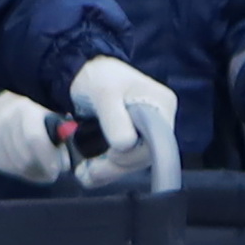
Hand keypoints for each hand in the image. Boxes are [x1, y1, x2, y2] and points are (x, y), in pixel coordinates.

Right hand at [0, 90, 70, 188]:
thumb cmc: (35, 118)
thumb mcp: (50, 119)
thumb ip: (61, 138)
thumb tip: (66, 164)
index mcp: (25, 110)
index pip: (34, 138)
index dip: (47, 157)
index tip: (57, 169)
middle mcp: (5, 121)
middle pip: (25, 157)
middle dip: (43, 168)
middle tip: (53, 172)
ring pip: (17, 166)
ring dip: (34, 172)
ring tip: (44, 169)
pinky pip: (7, 168)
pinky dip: (21, 172)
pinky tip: (30, 167)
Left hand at [65, 52, 182, 193]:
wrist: (83, 70)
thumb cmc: (97, 75)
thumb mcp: (104, 92)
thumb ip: (114, 118)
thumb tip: (125, 145)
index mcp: (161, 104)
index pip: (156, 141)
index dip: (134, 154)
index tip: (109, 155)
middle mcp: (161, 119)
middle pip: (146, 154)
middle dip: (117, 166)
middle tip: (89, 172)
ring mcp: (148, 129)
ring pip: (135, 159)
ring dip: (110, 170)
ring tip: (86, 174)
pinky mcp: (134, 136)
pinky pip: (126, 157)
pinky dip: (108, 166)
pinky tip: (91, 170)